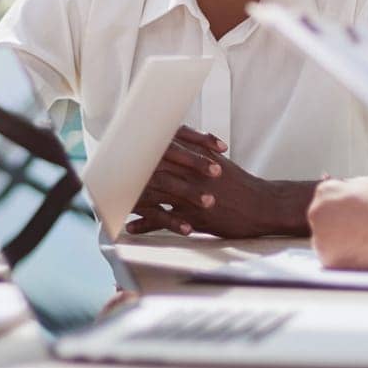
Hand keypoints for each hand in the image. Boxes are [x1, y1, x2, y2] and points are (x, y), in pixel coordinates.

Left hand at [125, 127, 312, 238]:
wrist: (261, 206)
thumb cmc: (241, 185)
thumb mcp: (217, 162)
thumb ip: (196, 151)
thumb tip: (181, 141)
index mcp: (195, 157)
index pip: (160, 148)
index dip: (138, 149)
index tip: (119, 149)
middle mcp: (189, 173)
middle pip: (150, 169)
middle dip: (128, 172)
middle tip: (107, 175)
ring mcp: (189, 194)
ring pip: (152, 194)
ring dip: (130, 199)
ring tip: (112, 203)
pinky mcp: (192, 215)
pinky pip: (162, 219)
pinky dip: (145, 223)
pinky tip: (131, 227)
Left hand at [308, 176, 367, 269]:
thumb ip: (351, 188)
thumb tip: (348, 192)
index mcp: (325, 191)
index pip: (326, 198)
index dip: (341, 206)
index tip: (351, 214)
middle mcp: (316, 212)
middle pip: (323, 219)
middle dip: (337, 223)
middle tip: (359, 228)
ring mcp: (320, 236)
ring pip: (325, 240)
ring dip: (339, 241)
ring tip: (363, 241)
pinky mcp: (328, 259)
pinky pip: (332, 259)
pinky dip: (344, 258)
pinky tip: (361, 253)